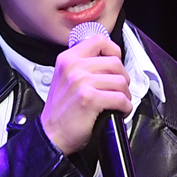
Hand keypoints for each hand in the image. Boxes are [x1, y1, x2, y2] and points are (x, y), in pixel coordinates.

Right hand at [40, 35, 131, 155]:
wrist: (51, 135)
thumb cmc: (61, 112)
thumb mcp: (64, 79)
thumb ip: (82, 66)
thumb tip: (109, 61)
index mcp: (67, 59)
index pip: (99, 41)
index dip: (114, 51)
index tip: (116, 64)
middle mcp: (73, 67)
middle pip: (115, 62)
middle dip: (123, 78)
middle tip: (120, 90)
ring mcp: (81, 82)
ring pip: (120, 81)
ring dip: (125, 94)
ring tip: (119, 103)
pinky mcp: (90, 99)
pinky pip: (120, 98)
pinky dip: (125, 107)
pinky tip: (120, 111)